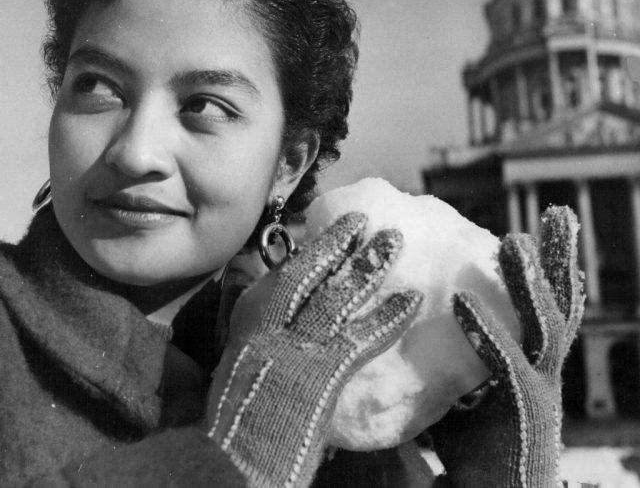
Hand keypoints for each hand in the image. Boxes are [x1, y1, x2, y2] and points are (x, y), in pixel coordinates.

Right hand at [207, 212, 422, 487]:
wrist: (237, 453)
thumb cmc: (241, 406)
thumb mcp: (245, 353)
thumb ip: (267, 321)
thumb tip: (285, 293)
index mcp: (251, 313)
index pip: (288, 270)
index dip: (318, 246)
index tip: (342, 225)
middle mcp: (270, 320)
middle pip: (310, 271)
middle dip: (339, 243)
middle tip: (368, 221)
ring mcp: (296, 343)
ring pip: (337, 294)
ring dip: (368, 266)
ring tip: (393, 240)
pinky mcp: (322, 370)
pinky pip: (361, 337)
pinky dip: (388, 317)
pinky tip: (411, 300)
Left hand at [428, 205, 584, 487]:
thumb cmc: (474, 452)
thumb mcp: (462, 394)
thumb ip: (449, 361)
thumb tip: (412, 330)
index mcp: (534, 363)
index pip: (548, 307)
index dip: (553, 270)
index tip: (546, 229)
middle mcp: (544, 372)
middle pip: (561, 306)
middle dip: (561, 259)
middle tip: (557, 214)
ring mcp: (539, 392)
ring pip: (546, 326)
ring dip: (532, 281)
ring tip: (515, 240)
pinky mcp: (524, 415)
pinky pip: (505, 363)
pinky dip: (486, 329)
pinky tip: (462, 298)